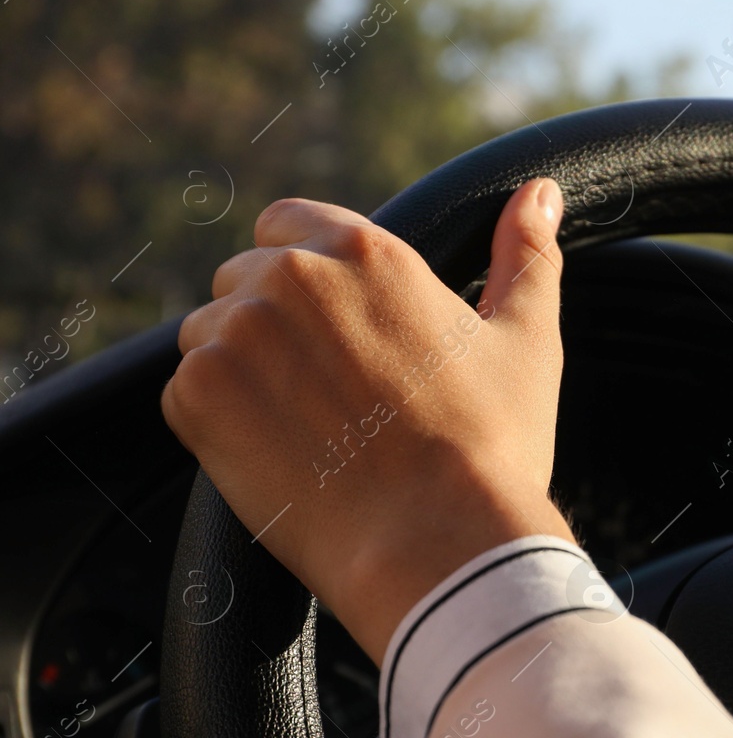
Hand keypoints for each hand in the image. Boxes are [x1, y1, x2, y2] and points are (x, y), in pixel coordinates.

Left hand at [162, 179, 573, 661]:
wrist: (439, 544)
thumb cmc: (491, 447)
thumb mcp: (525, 342)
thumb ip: (526, 256)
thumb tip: (541, 193)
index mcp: (367, 254)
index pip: (289, 223)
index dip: (309, 272)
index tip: (337, 326)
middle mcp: (291, 278)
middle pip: (246, 277)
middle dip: (277, 324)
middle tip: (333, 391)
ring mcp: (235, 336)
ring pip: (211, 334)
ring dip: (244, 371)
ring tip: (308, 427)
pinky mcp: (198, 399)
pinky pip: (187, 392)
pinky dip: (219, 421)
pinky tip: (280, 453)